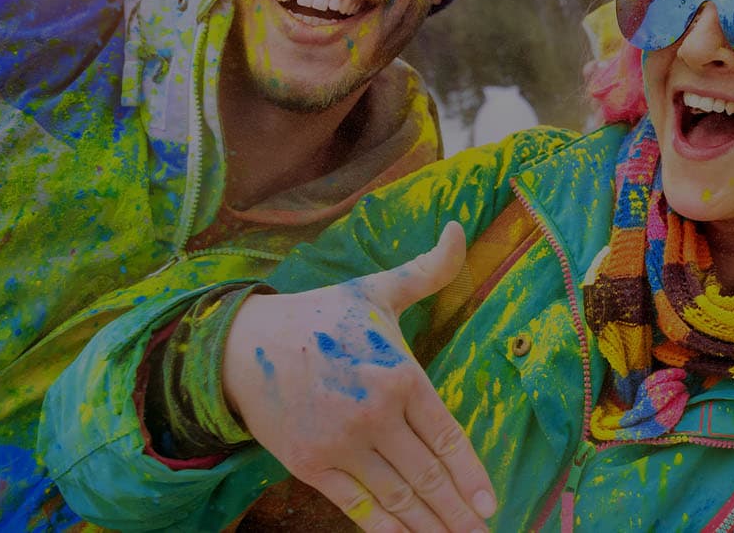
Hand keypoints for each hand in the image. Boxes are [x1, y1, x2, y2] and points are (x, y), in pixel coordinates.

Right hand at [221, 222, 495, 532]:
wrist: (242, 345)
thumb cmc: (322, 318)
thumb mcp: (377, 289)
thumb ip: (426, 270)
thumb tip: (455, 230)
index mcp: (399, 374)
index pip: (447, 435)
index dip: (471, 473)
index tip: (491, 503)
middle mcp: (374, 413)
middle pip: (427, 476)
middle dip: (458, 512)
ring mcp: (341, 444)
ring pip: (396, 497)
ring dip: (429, 526)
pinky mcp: (310, 465)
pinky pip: (357, 505)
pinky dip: (384, 528)